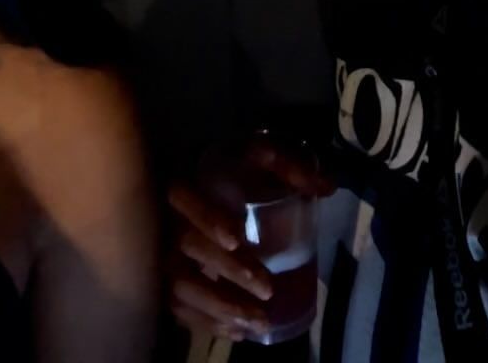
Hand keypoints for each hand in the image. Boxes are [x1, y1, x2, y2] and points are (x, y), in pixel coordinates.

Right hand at [168, 146, 333, 342]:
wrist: (193, 179)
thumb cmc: (225, 166)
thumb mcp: (254, 154)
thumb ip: (287, 166)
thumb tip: (327, 187)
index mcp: (183, 182)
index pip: (184, 199)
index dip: (206, 219)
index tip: (236, 240)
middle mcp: (164, 219)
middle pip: (187, 249)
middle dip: (227, 273)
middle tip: (267, 290)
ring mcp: (160, 252)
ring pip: (180, 286)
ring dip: (218, 308)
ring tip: (256, 323)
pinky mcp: (164, 278)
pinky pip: (178, 307)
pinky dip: (206, 324)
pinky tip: (237, 332)